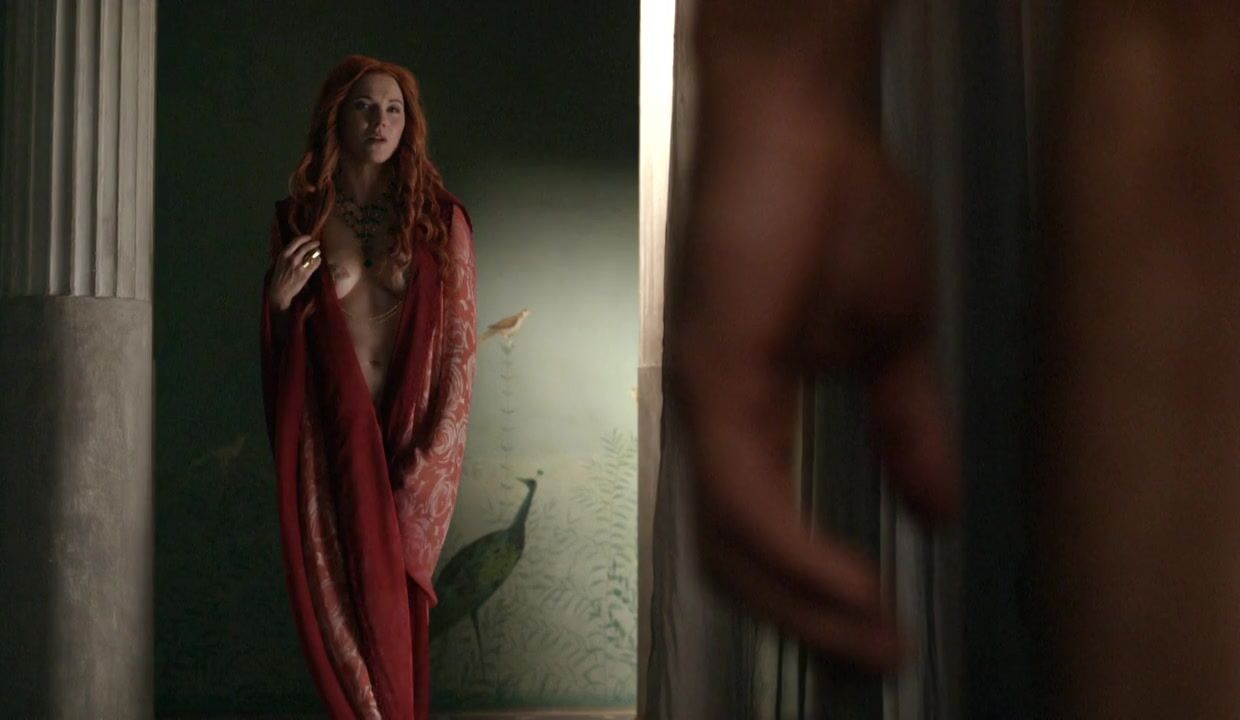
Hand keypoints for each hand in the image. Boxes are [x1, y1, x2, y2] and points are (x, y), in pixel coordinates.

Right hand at [268, 234, 320, 310]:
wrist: (280, 291)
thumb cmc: (279, 277)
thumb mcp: (279, 262)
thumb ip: (288, 254)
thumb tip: (298, 247)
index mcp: (283, 255)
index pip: (296, 241)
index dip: (304, 238)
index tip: (309, 237)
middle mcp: (291, 259)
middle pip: (305, 247)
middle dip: (313, 243)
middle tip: (317, 243)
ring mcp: (299, 266)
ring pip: (312, 254)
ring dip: (316, 252)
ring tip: (318, 252)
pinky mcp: (305, 274)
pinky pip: (315, 263)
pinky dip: (318, 261)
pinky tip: (317, 261)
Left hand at [669, 110, 959, 671]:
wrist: (810, 125)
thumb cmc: (840, 210)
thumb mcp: (893, 342)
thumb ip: (903, 428)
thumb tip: (936, 504)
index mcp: (746, 415)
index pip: (761, 536)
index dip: (811, 596)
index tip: (881, 629)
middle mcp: (712, 420)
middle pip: (734, 561)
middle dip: (806, 623)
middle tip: (876, 658)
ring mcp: (705, 401)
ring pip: (730, 546)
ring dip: (803, 607)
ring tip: (872, 640)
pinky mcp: (714, 376)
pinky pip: (746, 499)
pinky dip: (797, 555)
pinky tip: (851, 584)